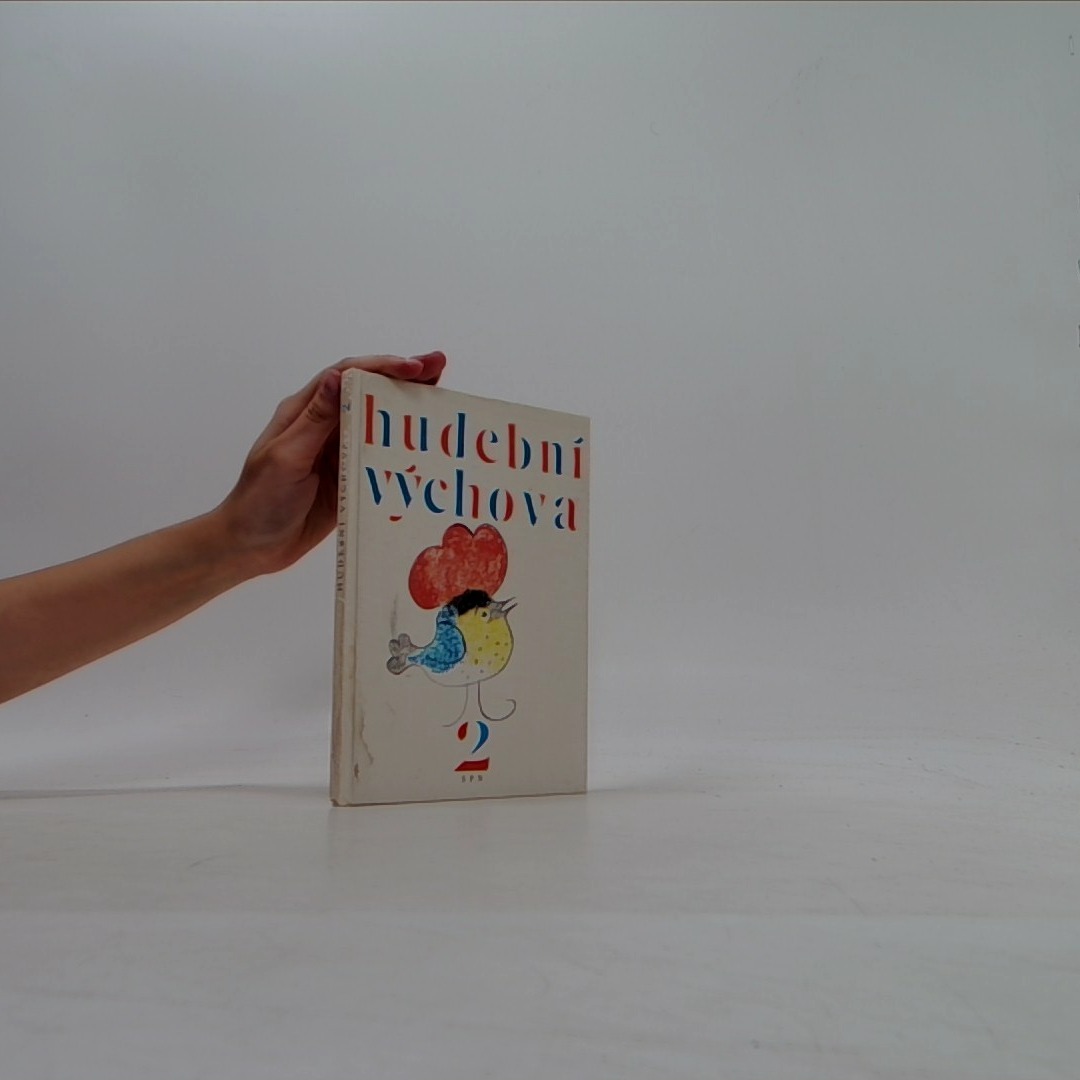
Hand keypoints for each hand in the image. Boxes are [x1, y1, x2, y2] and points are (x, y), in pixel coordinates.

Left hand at [213, 352, 445, 576]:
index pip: (348, 376)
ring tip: (443, 399)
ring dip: (409, 409)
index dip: (383, 366)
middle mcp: (324, 426)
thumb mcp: (285, 458)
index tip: (415, 367)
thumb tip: (340, 378)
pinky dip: (404, 448)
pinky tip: (427, 448)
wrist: (249, 547)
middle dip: (405, 377)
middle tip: (440, 366)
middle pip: (369, 391)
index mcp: (304, 412)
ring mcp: (338, 451)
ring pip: (379, 421)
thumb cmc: (259, 500)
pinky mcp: (349, 477)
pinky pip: (380, 456)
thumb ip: (315, 420)